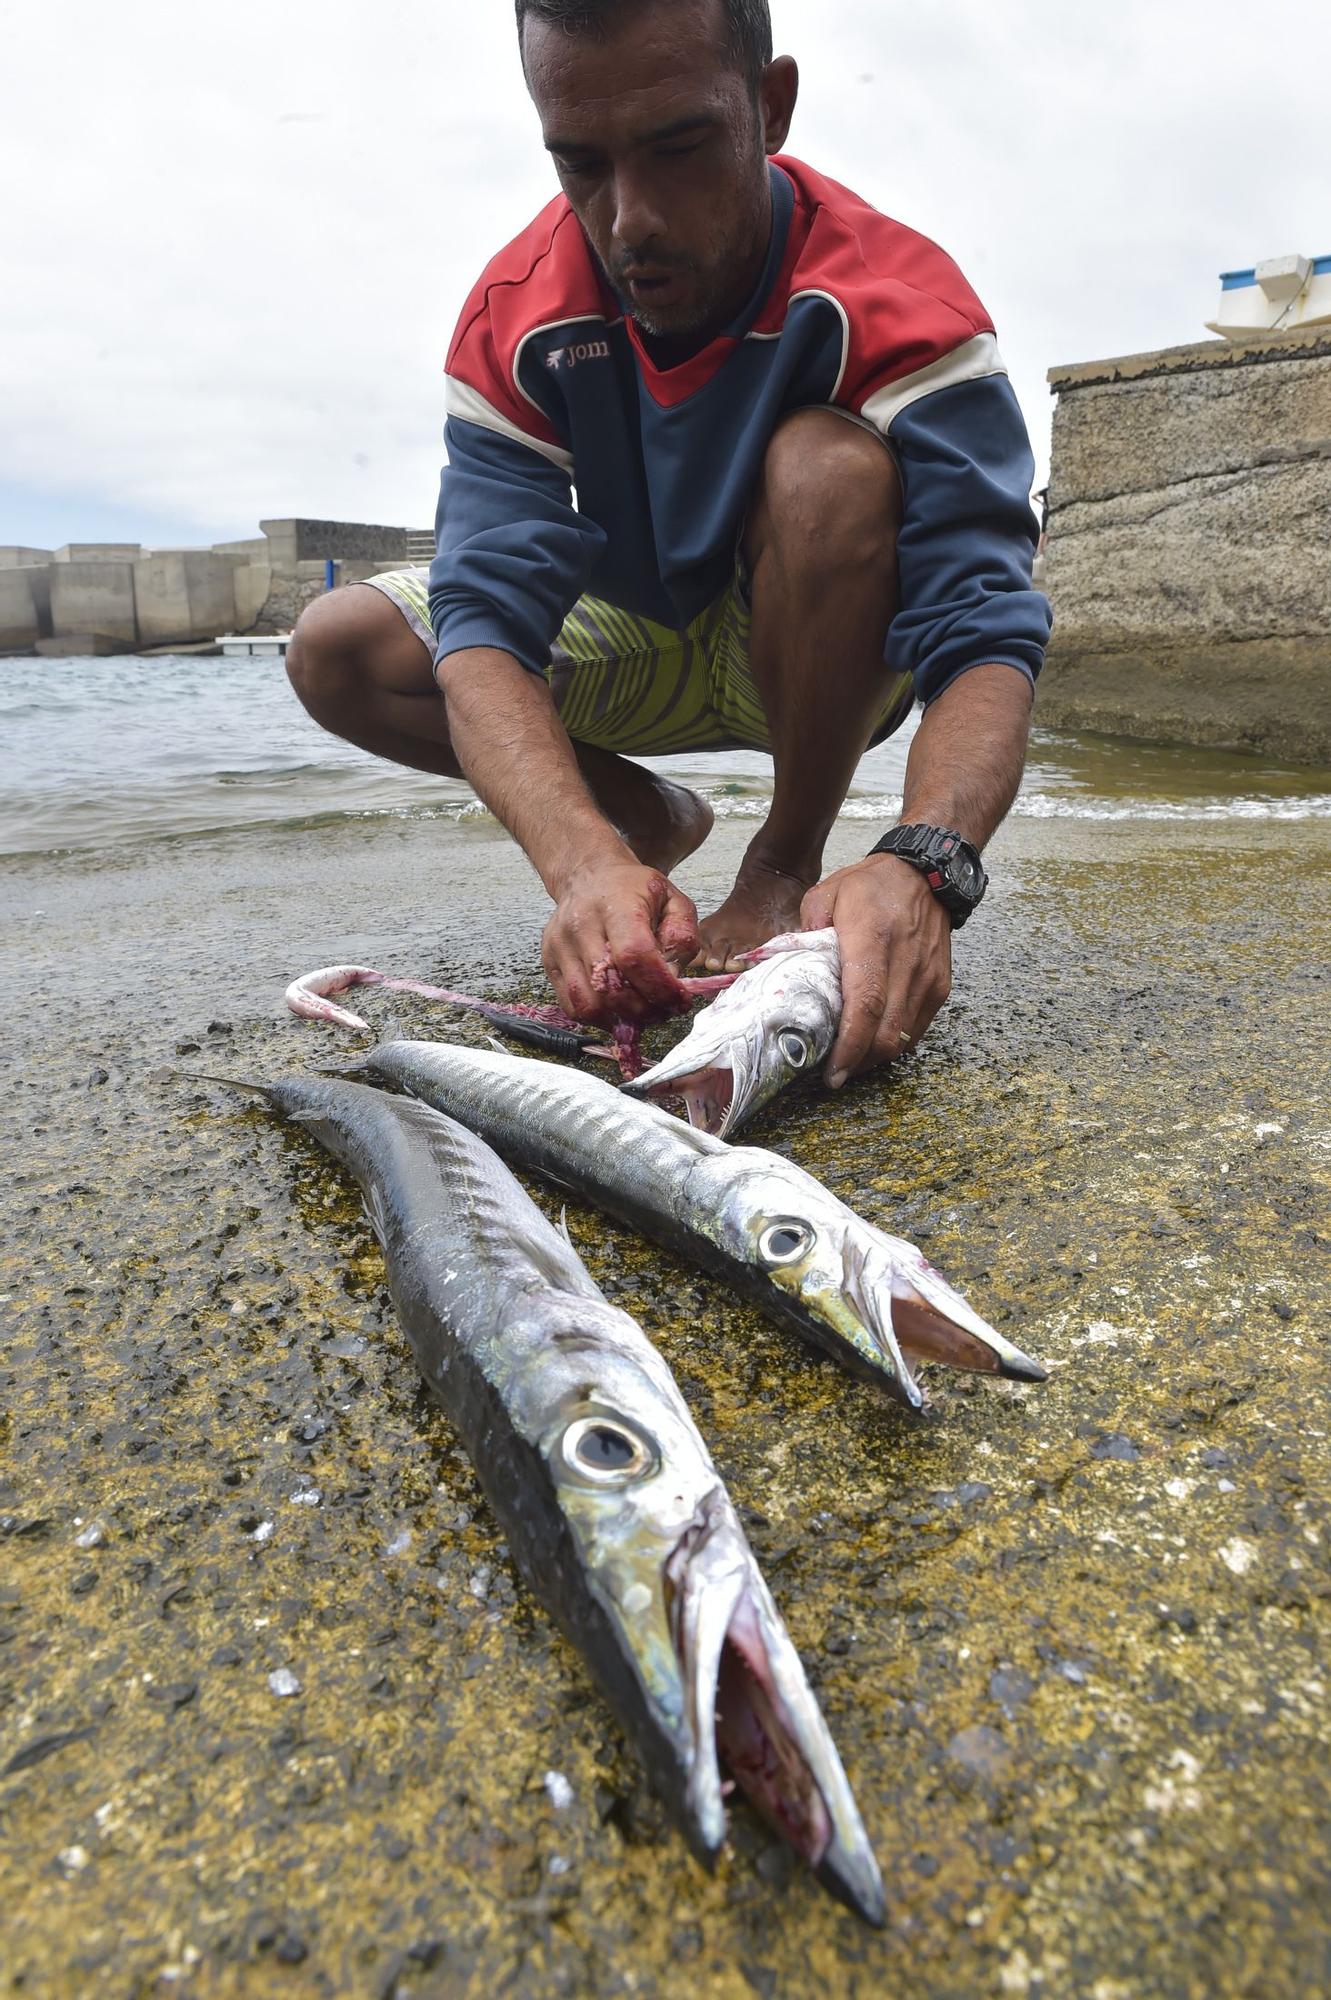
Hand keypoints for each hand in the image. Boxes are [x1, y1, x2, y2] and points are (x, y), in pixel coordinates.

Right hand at [541, 859, 699, 1025]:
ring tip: (642, 1012)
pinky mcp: (549, 962)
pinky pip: (572, 1006)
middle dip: (645, 1010)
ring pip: (588, 1004)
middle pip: (610, 987)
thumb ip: (682, 937)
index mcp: (615, 904)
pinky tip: (618, 1010)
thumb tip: (673, 978)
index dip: (659, 987)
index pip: (633, 956)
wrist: (589, 876)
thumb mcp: (672, 900)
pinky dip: (599, 1018)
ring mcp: (560, 946)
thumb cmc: (633, 889)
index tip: (679, 1000)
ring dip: (620, 1019)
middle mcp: (581, 925)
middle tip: (664, 1010)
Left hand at [801, 854, 951, 1085]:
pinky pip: (915, 1029)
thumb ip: (803, 933)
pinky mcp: (940, 986)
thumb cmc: (871, 885)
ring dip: (874, 1058)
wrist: (927, 875)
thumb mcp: (826, 893)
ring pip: (901, 1038)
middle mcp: (906, 963)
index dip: (849, 1046)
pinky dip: (892, 1043)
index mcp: (872, 939)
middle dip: (857, 1063)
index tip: (832, 1073)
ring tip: (848, 1060)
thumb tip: (784, 969)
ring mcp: (927, 978)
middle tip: (832, 1073)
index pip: (865, 1005)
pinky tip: (871, 1043)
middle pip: (885, 1033)